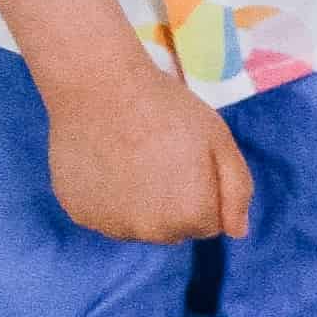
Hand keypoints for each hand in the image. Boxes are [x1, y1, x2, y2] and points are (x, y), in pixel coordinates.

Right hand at [46, 54, 254, 246]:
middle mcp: (152, 231)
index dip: (202, 188)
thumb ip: (237, 189)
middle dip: (172, 200)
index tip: (186, 157)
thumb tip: (237, 232)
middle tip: (156, 154)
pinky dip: (105, 196)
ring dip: (138, 202)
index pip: (208, 222)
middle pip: (172, 228)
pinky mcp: (79, 213)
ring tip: (128, 157)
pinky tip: (102, 162)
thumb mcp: (219, 139)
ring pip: (137, 224)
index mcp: (191, 215)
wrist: (97, 84)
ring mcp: (111, 226)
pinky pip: (103, 214)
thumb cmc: (165, 107)